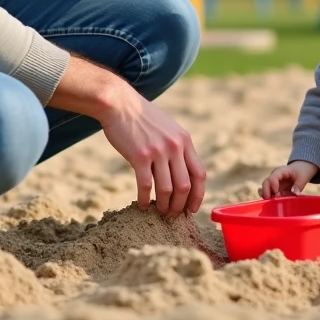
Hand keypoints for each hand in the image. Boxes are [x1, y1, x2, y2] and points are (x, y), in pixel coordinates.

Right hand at [97, 81, 205, 215]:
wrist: (119, 104)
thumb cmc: (142, 118)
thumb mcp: (168, 127)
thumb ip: (178, 146)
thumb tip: (183, 171)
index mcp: (185, 140)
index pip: (200, 174)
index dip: (198, 195)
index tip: (192, 209)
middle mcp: (175, 146)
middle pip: (185, 186)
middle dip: (180, 205)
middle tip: (173, 215)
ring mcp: (158, 151)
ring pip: (167, 189)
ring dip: (164, 205)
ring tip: (159, 212)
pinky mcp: (139, 156)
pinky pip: (146, 186)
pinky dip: (144, 199)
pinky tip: (141, 205)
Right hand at [261, 161, 319, 198]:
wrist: (302, 168)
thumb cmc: (302, 170)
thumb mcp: (303, 177)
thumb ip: (299, 185)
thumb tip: (296, 194)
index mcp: (280, 171)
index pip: (272, 177)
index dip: (273, 185)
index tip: (276, 193)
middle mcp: (274, 177)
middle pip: (266, 184)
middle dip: (266, 193)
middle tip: (271, 201)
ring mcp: (275, 183)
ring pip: (266, 190)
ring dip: (270, 197)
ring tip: (277, 203)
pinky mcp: (277, 190)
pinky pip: (273, 195)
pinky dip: (275, 199)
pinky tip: (281, 203)